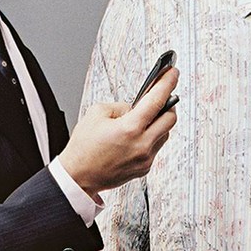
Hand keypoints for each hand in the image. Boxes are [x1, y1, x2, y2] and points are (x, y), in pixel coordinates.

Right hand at [60, 69, 179, 195]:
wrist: (78, 176)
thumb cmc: (83, 148)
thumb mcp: (96, 114)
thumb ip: (121, 106)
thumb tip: (135, 107)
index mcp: (130, 129)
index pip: (157, 100)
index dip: (168, 83)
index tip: (173, 73)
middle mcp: (142, 145)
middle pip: (170, 118)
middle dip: (167, 104)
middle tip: (159, 97)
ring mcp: (145, 159)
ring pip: (165, 134)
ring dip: (159, 122)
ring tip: (142, 119)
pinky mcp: (144, 168)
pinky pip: (156, 147)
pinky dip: (151, 137)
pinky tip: (137, 135)